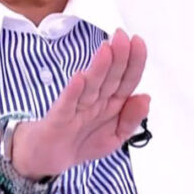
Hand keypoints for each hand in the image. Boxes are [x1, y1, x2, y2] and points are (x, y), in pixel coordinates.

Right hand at [11, 30, 149, 179]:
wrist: (48, 157)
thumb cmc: (82, 141)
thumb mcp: (115, 137)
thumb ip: (131, 119)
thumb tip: (146, 97)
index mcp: (112, 102)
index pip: (127, 79)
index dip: (135, 61)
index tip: (138, 42)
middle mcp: (97, 100)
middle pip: (110, 77)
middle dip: (119, 57)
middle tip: (122, 36)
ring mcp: (78, 106)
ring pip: (91, 85)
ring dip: (99, 68)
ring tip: (106, 49)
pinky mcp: (59, 117)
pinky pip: (67, 103)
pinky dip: (73, 91)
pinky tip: (79, 78)